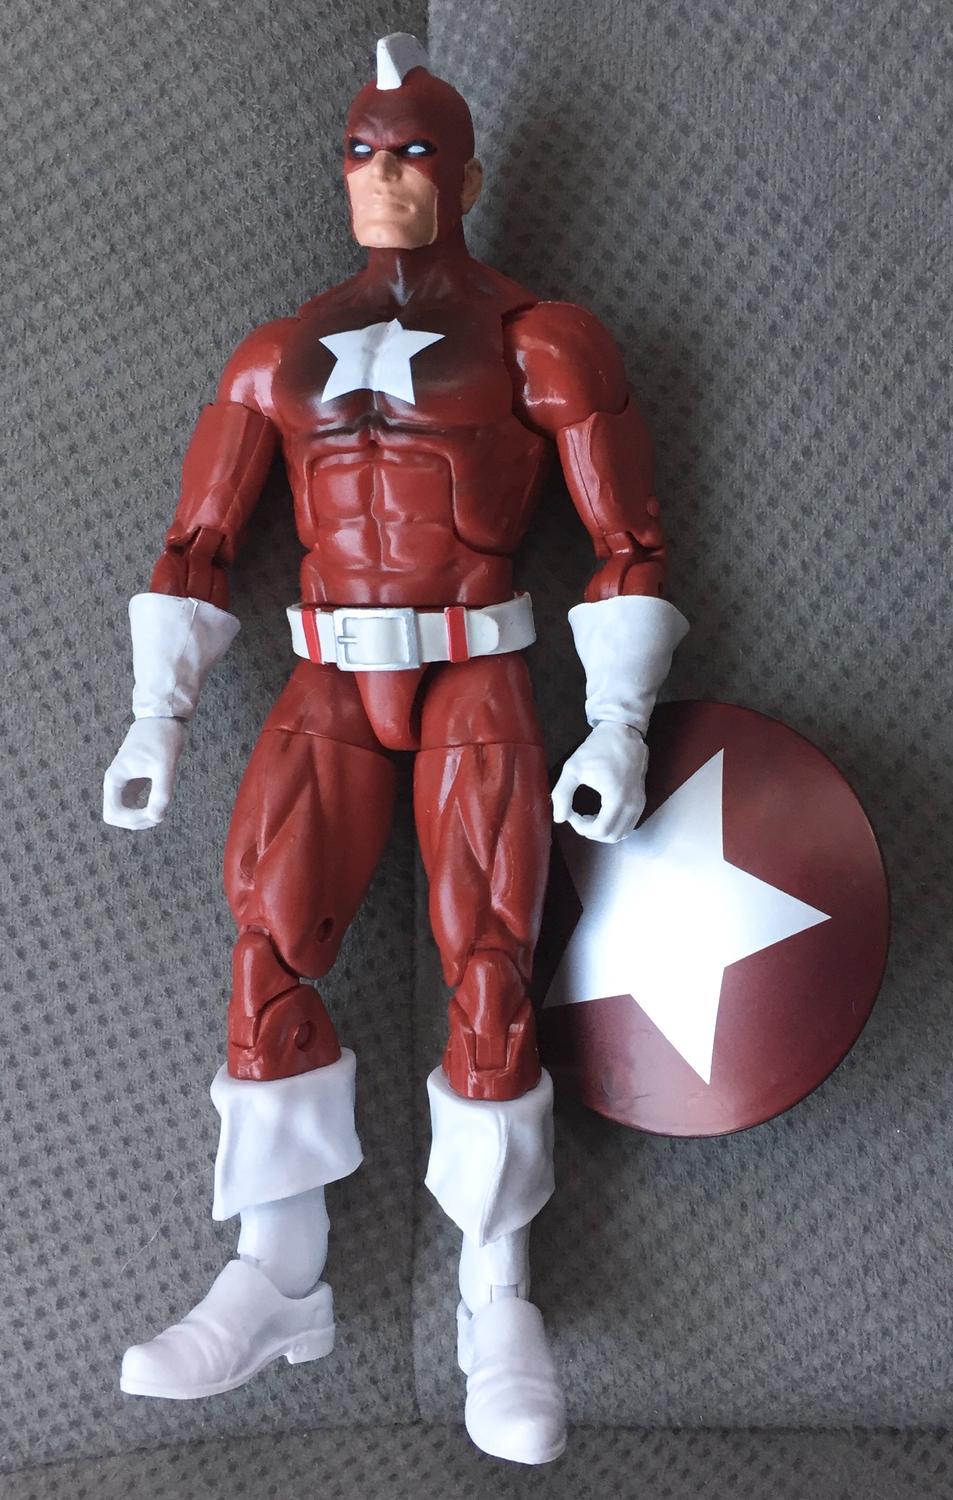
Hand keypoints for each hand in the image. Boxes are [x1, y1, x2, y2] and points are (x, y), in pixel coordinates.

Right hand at [103, 718, 185, 829]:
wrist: (162, 717)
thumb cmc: (161, 738)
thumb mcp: (164, 766)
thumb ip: (160, 793)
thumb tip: (156, 818)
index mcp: (115, 779)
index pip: (113, 814)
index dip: (133, 821)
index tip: (154, 814)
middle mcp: (115, 782)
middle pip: (117, 816)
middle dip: (137, 822)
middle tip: (159, 814)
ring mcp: (124, 782)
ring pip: (125, 812)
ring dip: (141, 817)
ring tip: (161, 808)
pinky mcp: (134, 780)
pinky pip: (134, 804)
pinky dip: (146, 809)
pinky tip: (160, 802)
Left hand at [551, 720, 647, 843]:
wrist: (623, 733)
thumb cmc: (597, 749)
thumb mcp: (573, 769)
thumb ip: (562, 795)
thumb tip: (559, 818)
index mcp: (616, 797)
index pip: (600, 830)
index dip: (582, 828)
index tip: (571, 815)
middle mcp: (632, 804)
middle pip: (612, 836)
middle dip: (592, 832)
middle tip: (579, 818)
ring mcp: (639, 803)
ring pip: (623, 833)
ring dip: (604, 831)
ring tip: (589, 818)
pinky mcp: (641, 800)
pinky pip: (629, 824)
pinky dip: (614, 826)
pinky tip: (601, 814)